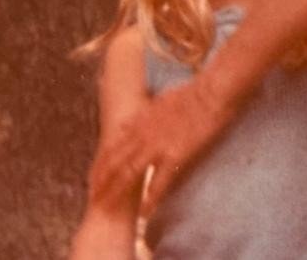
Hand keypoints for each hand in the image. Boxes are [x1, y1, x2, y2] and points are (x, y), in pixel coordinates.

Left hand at [89, 77, 233, 214]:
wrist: (212, 92)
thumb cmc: (194, 92)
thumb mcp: (161, 99)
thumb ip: (145, 113)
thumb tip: (135, 119)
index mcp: (140, 121)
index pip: (111, 147)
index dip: (100, 165)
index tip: (94, 177)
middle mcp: (142, 136)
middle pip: (113, 164)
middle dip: (101, 183)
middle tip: (94, 199)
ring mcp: (157, 147)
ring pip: (128, 175)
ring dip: (117, 194)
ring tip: (110, 210)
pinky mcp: (175, 156)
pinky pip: (158, 184)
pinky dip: (150, 200)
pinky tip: (145, 213)